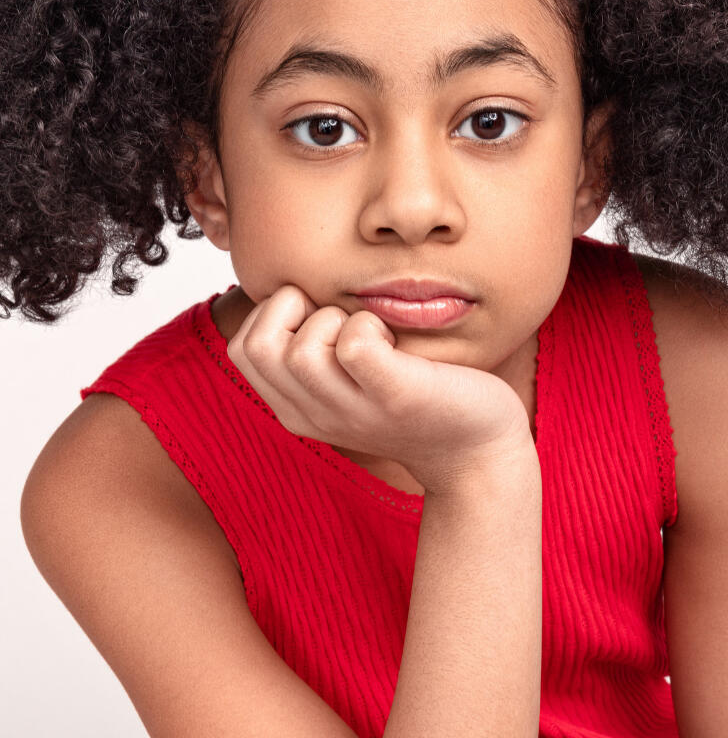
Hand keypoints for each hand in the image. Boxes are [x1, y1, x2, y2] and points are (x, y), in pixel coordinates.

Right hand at [225, 285, 533, 493]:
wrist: (476, 451)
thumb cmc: (414, 399)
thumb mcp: (347, 382)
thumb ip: (312, 348)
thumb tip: (290, 286)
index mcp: (298, 410)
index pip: (242, 350)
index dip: (273, 316)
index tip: (320, 319)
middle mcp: (317, 416)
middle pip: (257, 347)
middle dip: (294, 310)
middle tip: (342, 319)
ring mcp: (355, 410)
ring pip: (300, 350)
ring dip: (336, 318)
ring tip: (372, 332)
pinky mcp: (397, 396)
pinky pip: (355, 345)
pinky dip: (370, 325)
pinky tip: (395, 341)